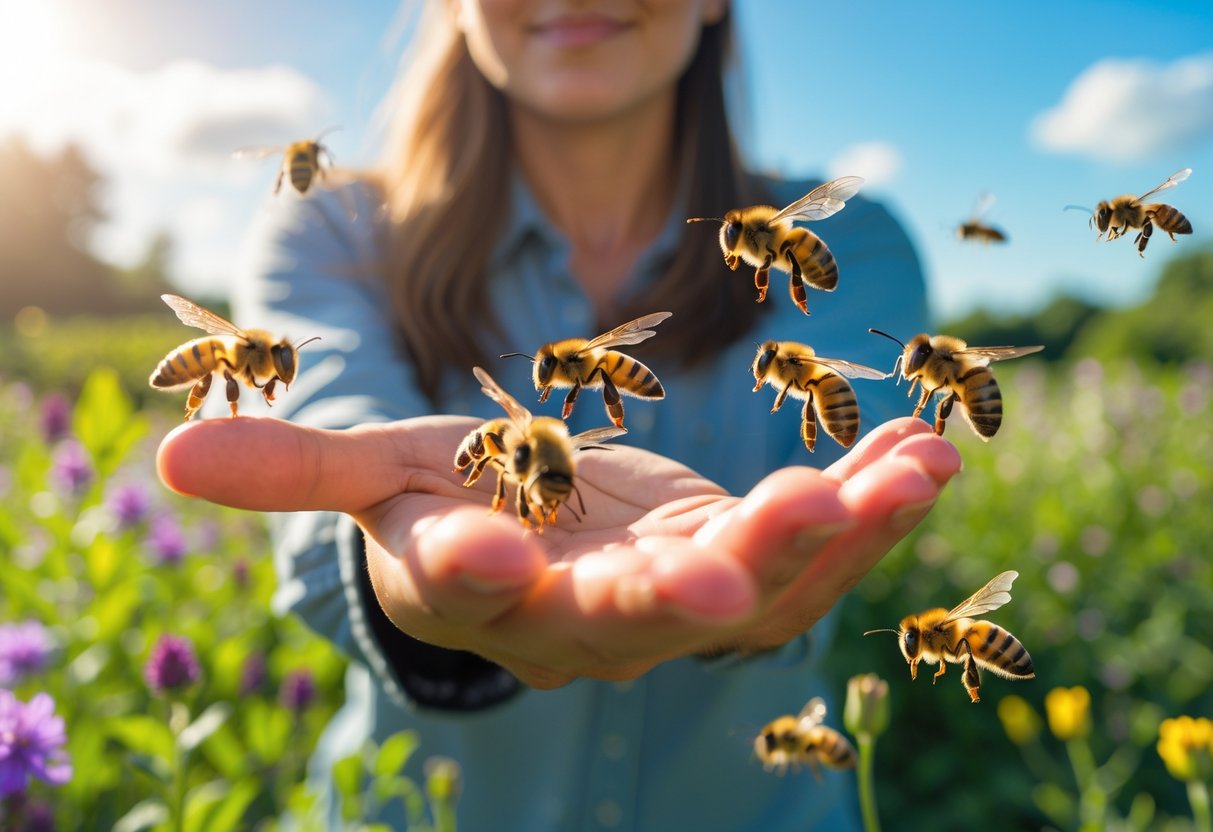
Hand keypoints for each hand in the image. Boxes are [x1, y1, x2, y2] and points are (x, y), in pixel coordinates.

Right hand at [157, 415, 959, 687]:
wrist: (544, 539)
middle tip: (749, 541)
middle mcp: (587, 618)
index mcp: (483, 592)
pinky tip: (925, 455)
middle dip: (690, 582)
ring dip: (830, 537)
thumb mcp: (378, 477)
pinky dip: (874, 509)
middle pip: (634, 615)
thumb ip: (298, 475)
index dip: (474, 569)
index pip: (472, 592)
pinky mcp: (744, 566)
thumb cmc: (455, 502)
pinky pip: (818, 556)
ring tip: (899, 475)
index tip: (487, 546)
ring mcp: (678, 598)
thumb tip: (172, 460)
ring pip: (756, 594)